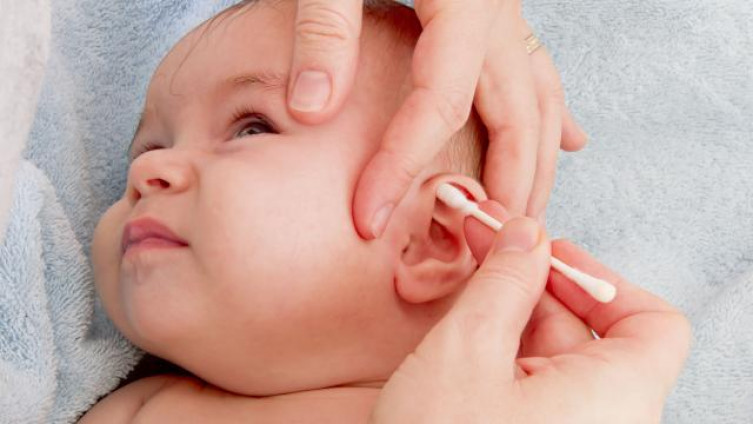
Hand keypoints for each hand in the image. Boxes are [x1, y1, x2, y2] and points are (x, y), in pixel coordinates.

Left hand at [284, 0, 587, 238]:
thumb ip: (325, 31)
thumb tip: (313, 110)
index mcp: (460, 3)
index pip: (439, 105)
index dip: (404, 165)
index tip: (370, 218)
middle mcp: (496, 16)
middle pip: (515, 119)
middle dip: (500, 190)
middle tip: (481, 251)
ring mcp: (506, 16)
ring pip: (539, 103)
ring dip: (536, 167)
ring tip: (526, 220)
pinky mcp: (498, 16)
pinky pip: (539, 73)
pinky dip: (551, 114)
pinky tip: (566, 143)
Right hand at [370, 204, 691, 422]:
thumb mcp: (465, 352)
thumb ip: (503, 283)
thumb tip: (525, 235)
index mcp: (616, 398)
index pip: (650, 322)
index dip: (599, 279)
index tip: (543, 255)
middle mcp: (607, 421)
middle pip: (592, 334)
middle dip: (534, 286)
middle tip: (484, 248)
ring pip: (556, 362)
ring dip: (511, 319)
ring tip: (463, 297)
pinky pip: (535, 393)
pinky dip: (504, 358)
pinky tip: (463, 343)